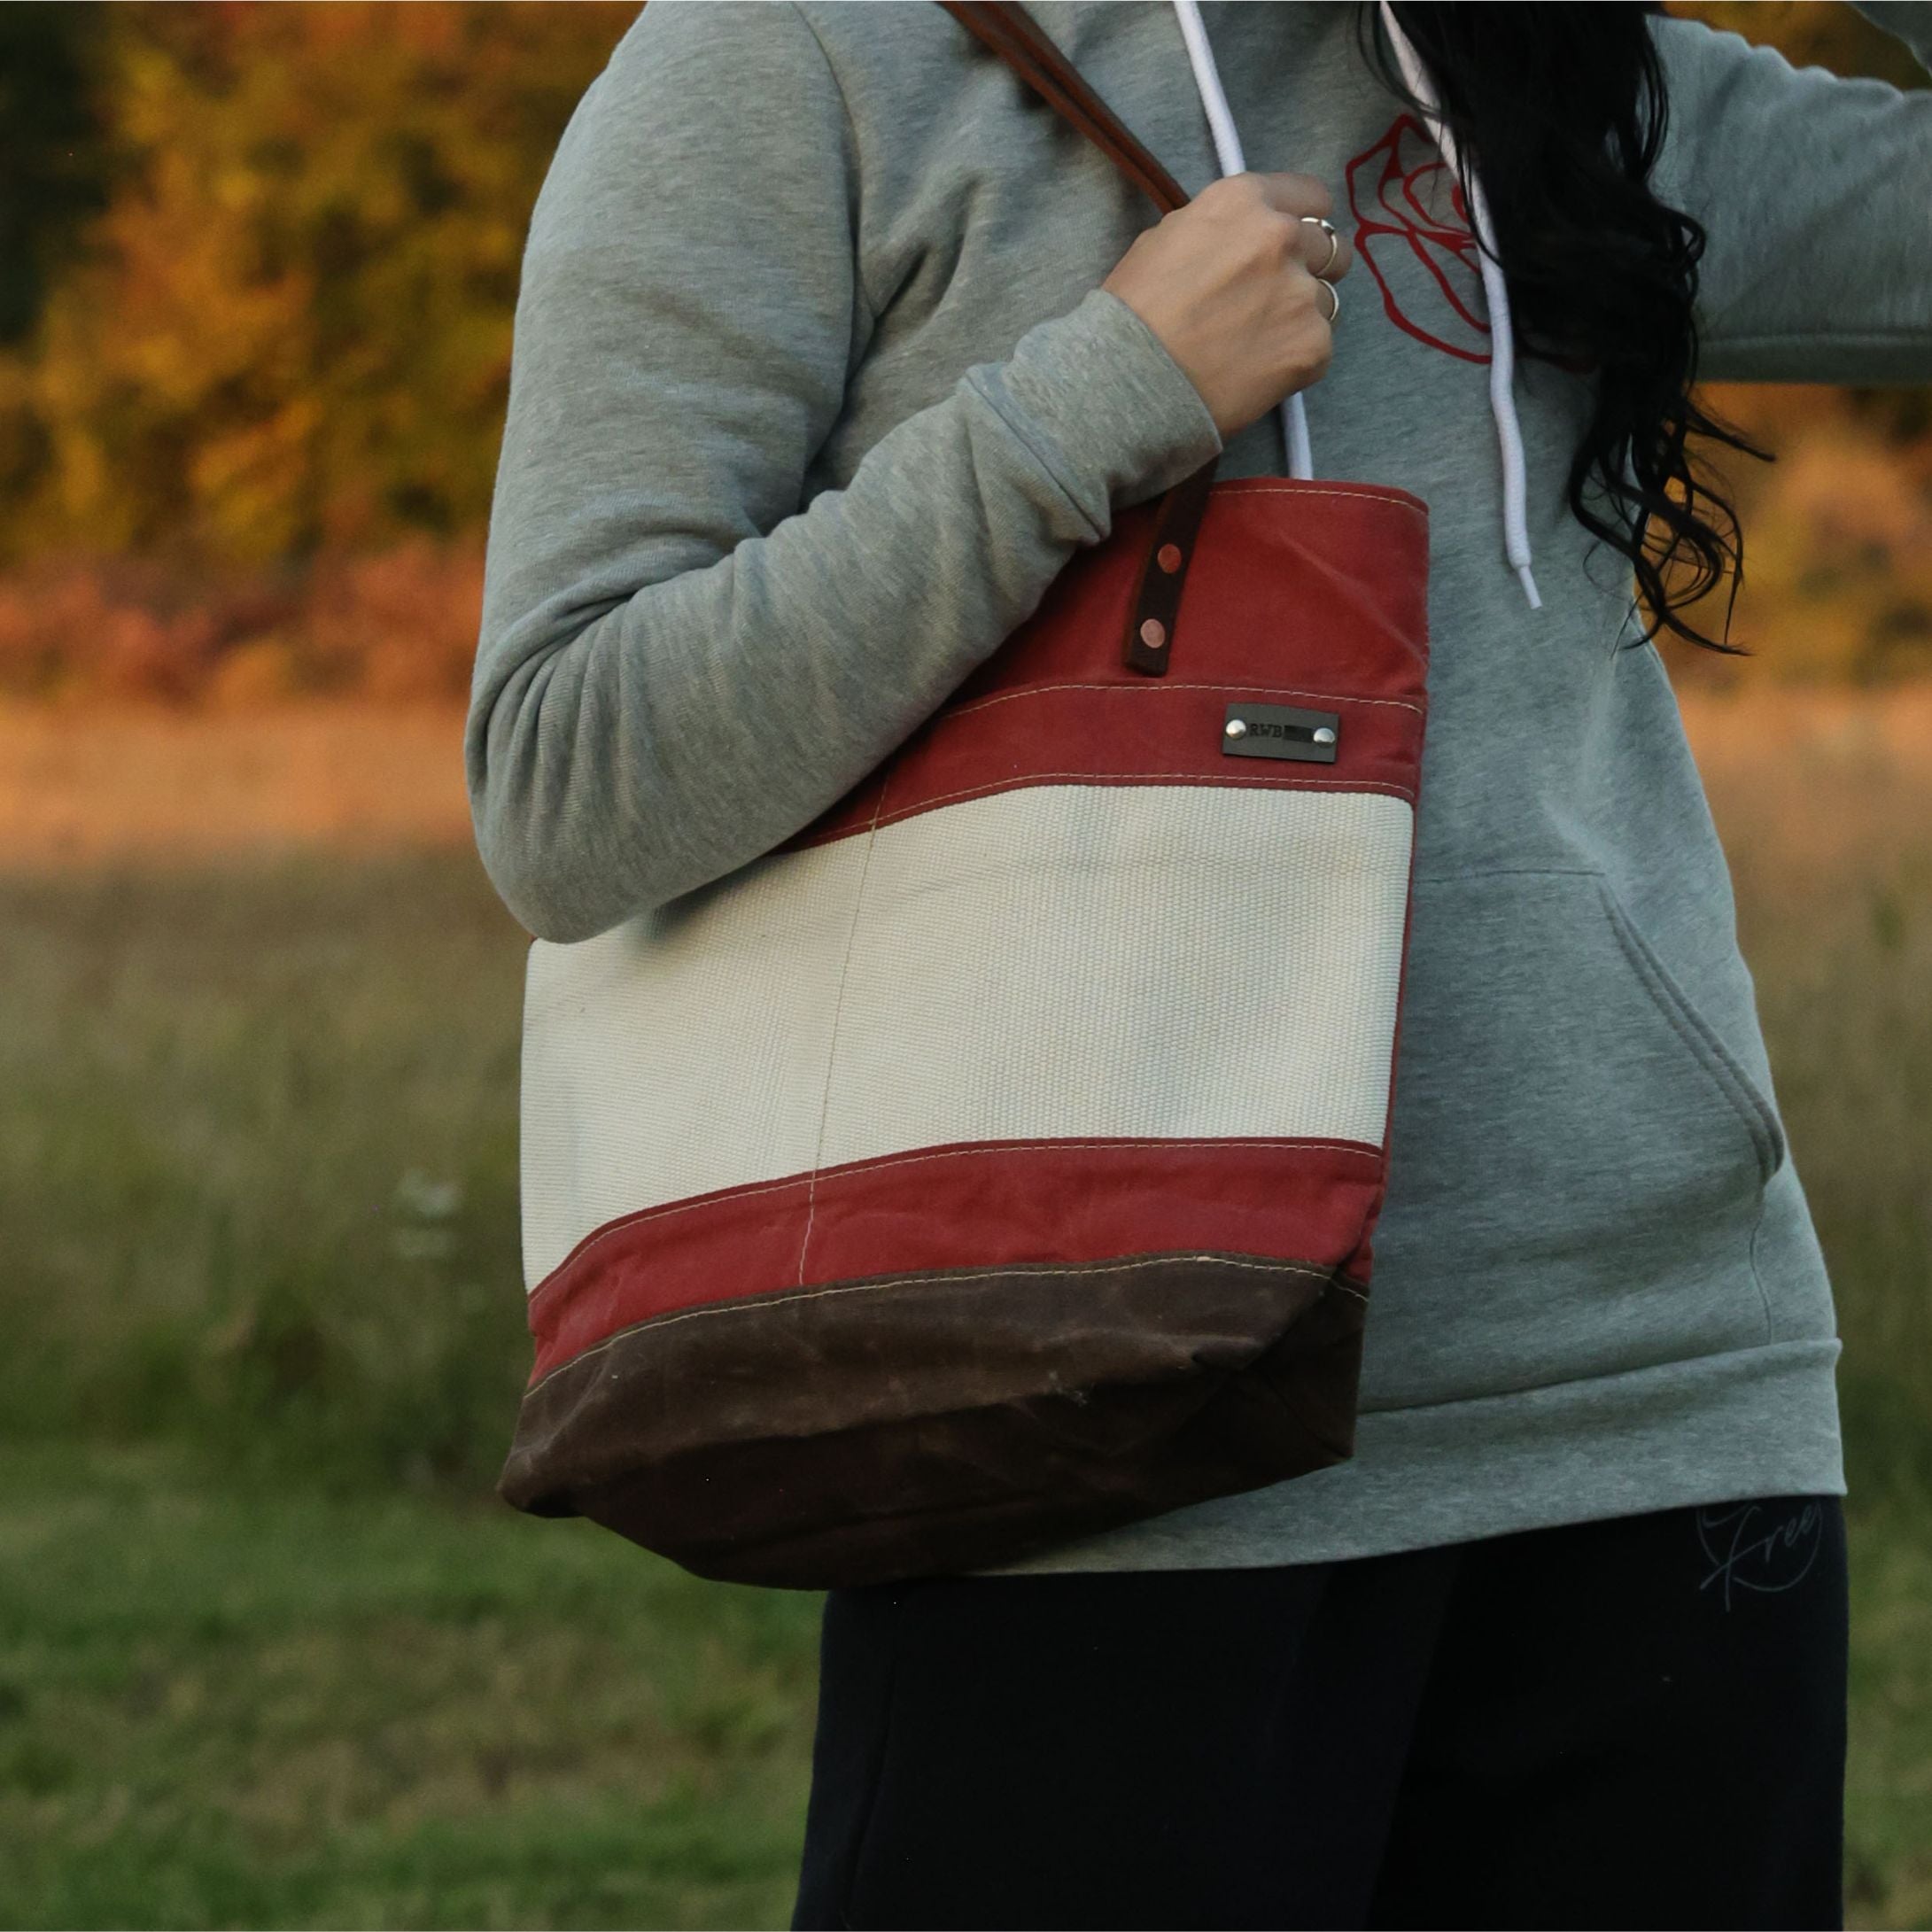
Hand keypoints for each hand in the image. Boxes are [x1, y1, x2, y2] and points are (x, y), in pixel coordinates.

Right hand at [1101, 171, 1353, 441]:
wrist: (1128, 382)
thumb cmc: (1132, 313)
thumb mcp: (1165, 239)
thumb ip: (1218, 229)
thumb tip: (1239, 238)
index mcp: (1244, 201)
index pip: (1311, 196)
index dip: (1302, 222)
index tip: (1291, 245)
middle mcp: (1281, 237)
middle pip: (1331, 247)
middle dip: (1310, 270)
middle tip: (1276, 299)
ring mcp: (1301, 293)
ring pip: (1326, 300)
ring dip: (1300, 317)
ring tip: (1258, 342)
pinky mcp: (1311, 346)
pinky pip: (1319, 348)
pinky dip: (1295, 360)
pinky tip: (1257, 371)